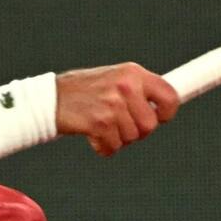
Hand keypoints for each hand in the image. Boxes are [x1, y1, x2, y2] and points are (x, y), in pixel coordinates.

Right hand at [55, 63, 179, 156]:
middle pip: (150, 125)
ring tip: (101, 125)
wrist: (50, 98)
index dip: (166, 113)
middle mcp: (126, 86)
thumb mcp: (114, 79)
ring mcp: (113, 105)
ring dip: (117, 138)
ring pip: (131, 138)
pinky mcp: (100, 123)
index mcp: (133, 73)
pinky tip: (92, 135)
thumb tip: (162, 109)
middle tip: (119, 125)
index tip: (158, 117)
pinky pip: (114, 147)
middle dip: (137, 132)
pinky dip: (104, 147)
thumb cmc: (83, 91)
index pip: (170, 96)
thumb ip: (137, 91)